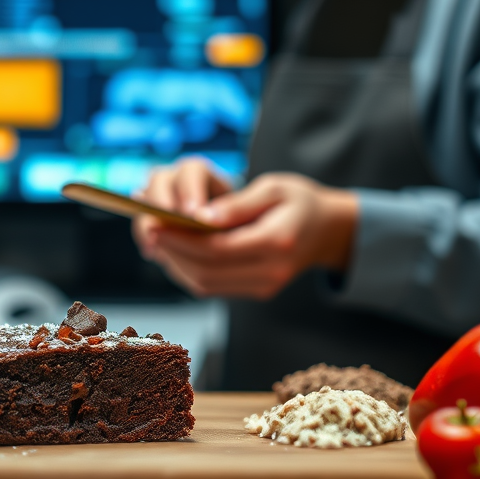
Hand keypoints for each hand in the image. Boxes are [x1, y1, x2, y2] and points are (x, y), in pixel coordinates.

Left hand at [132, 162, 357, 300]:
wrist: (329, 230)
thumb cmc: (300, 200)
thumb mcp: (274, 187)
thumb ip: (236, 204)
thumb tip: (199, 217)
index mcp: (277, 242)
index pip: (217, 249)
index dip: (182, 239)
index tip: (156, 222)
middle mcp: (271, 272)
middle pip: (207, 271)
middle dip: (173, 252)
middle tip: (150, 229)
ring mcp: (265, 286)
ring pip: (207, 284)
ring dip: (177, 263)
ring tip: (159, 238)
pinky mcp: (258, 291)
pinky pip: (215, 286)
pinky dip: (191, 269)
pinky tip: (177, 250)